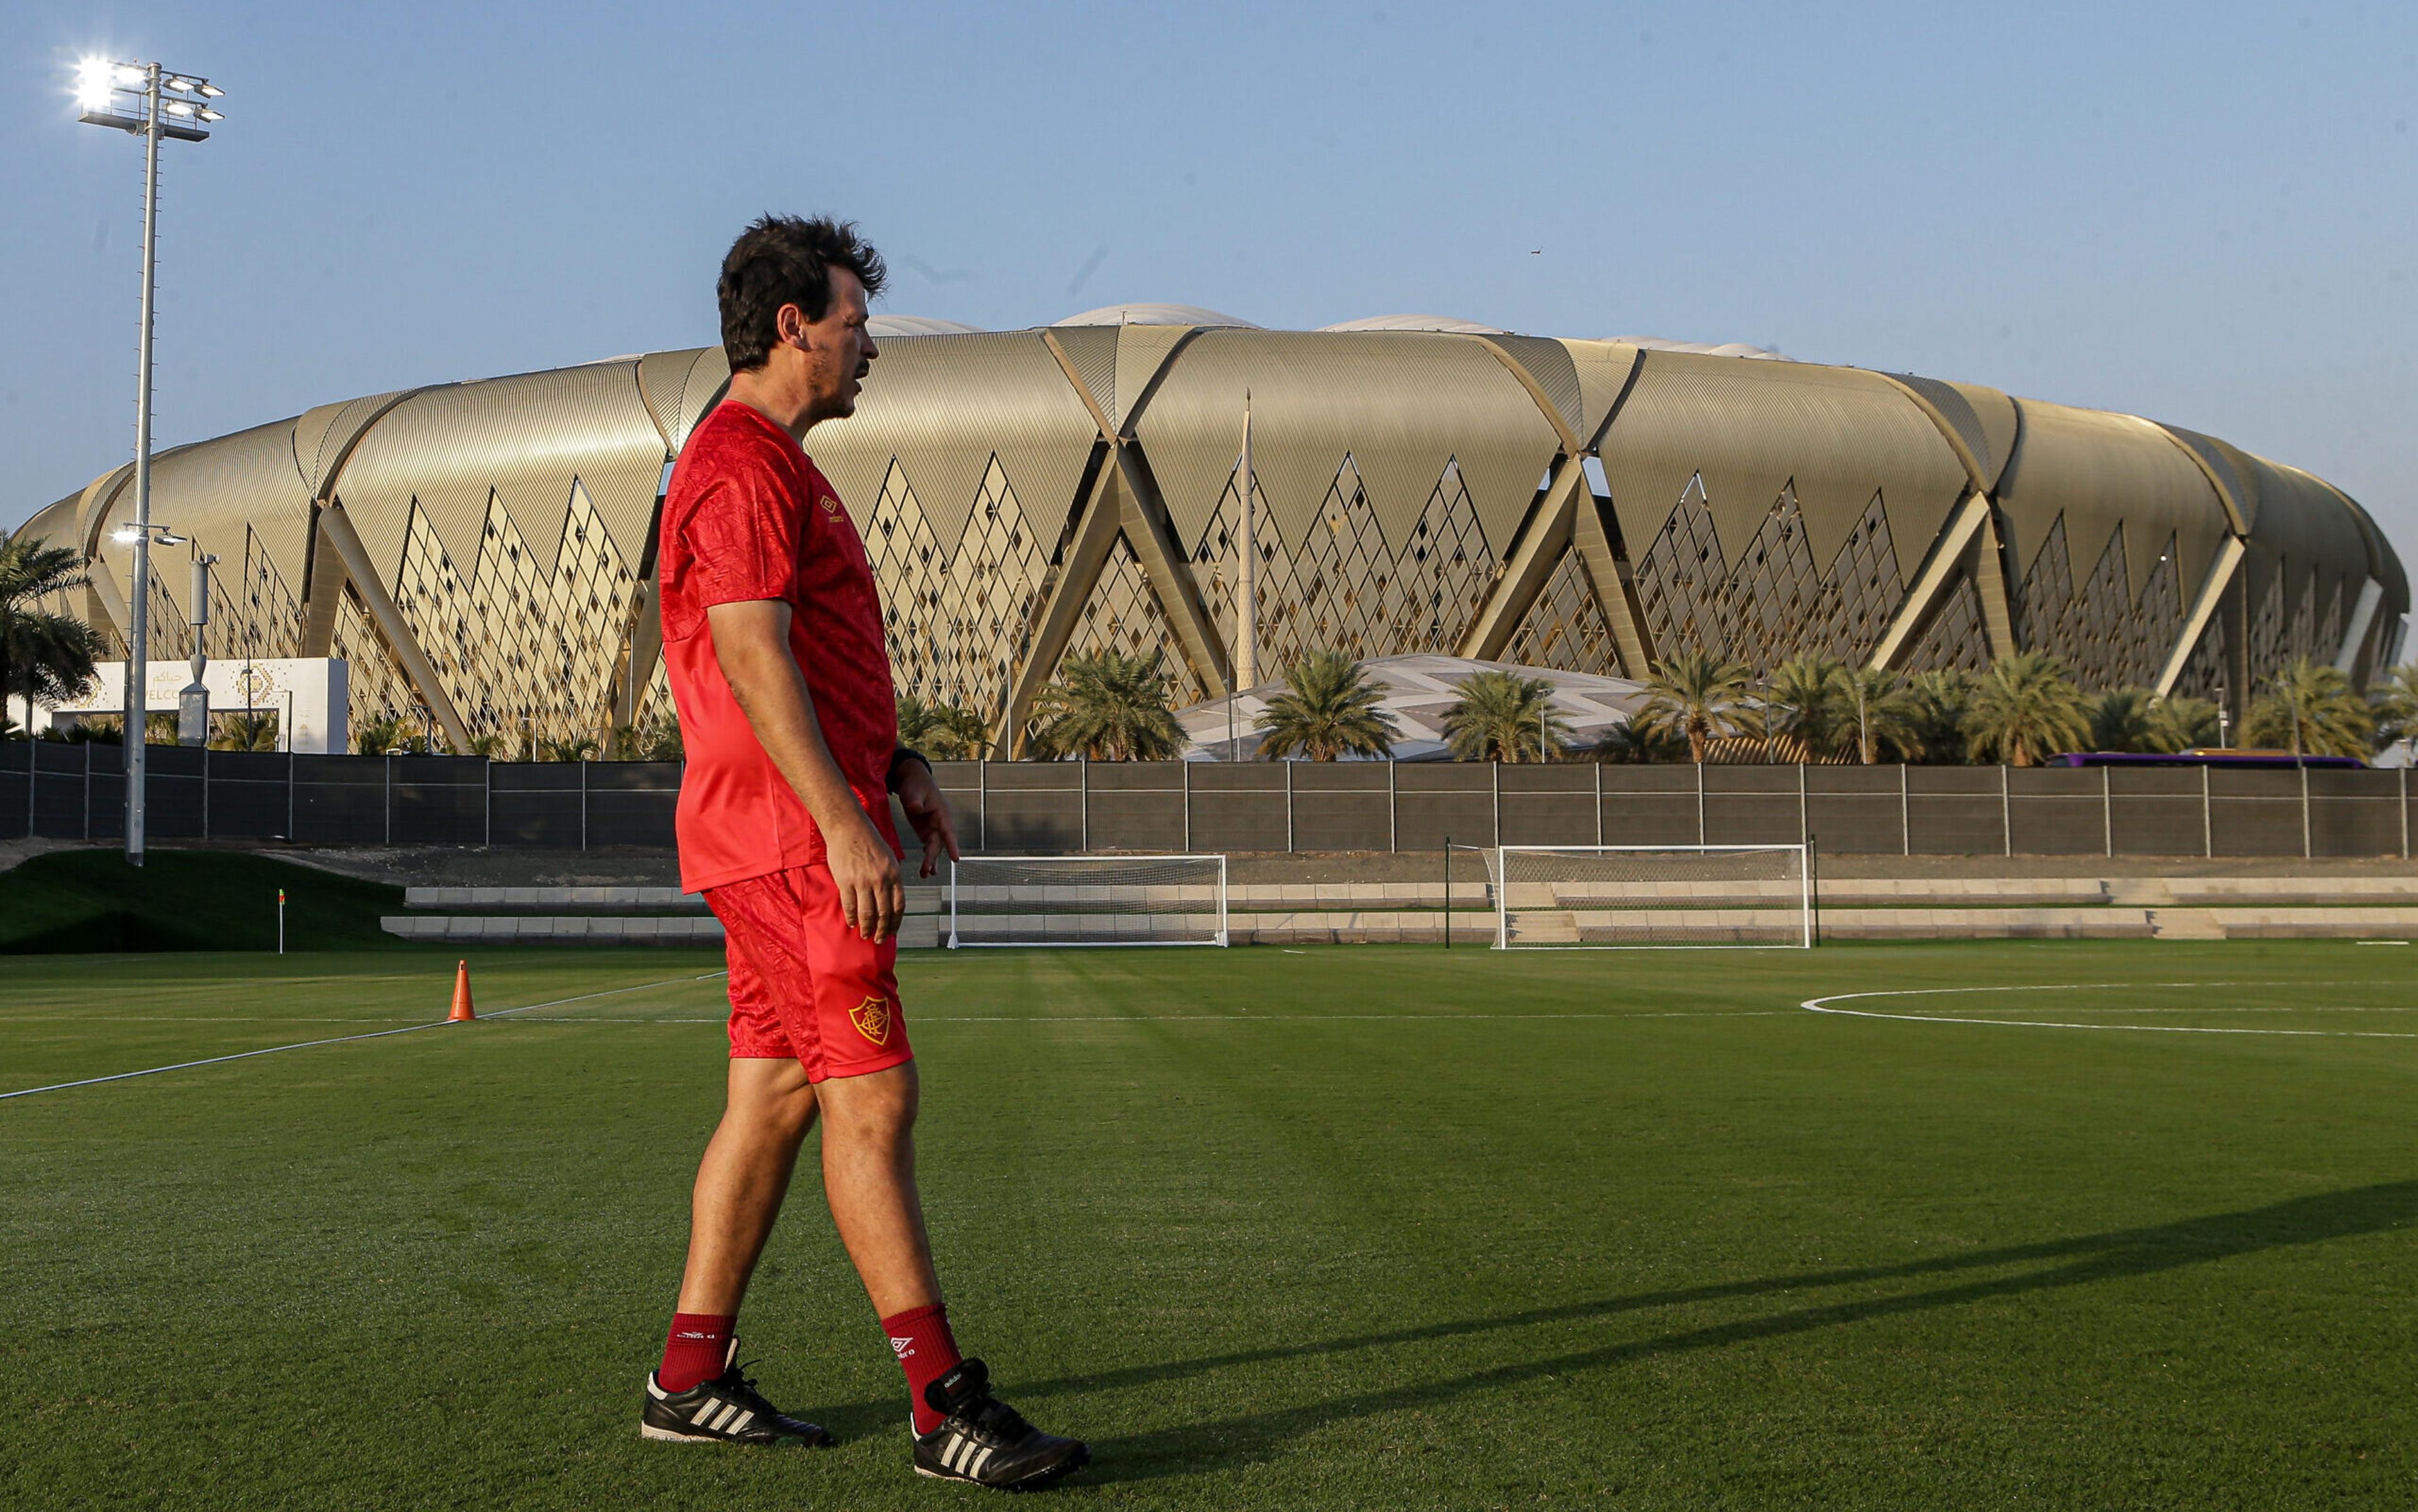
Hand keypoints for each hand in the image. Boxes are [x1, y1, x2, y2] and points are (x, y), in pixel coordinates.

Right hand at [828, 809, 904, 940]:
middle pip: (884, 913)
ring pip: (867, 913)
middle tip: (879, 939)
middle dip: (882, 930)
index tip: (892, 931)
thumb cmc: (869, 840)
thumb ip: (891, 877)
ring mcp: (863, 881)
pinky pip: (849, 905)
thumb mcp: (889, 857)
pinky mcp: (846, 881)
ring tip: (865, 935)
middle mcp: (881, 880)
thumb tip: (890, 898)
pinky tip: (852, 923)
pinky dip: (851, 917)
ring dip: (867, 928)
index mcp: (894, 874)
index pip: (899, 905)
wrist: (848, 827)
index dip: (895, 922)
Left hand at [894, 762, 961, 878]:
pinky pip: (928, 847)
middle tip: (927, 871)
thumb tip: (915, 808)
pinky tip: (926, 871)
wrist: (913, 780)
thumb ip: (914, 800)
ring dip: (931, 861)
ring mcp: (933, 827)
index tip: (956, 858)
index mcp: (941, 812)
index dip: (952, 845)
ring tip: (925, 874)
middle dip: (933, 858)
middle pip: (939, 843)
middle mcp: (940, 822)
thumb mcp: (913, 791)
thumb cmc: (915, 784)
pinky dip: (928, 858)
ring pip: (934, 848)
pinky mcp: (926, 831)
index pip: (948, 831)